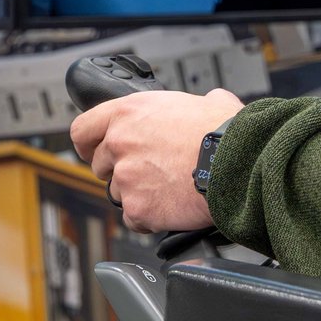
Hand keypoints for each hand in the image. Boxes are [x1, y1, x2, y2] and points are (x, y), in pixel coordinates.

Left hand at [71, 88, 242, 233]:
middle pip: (99, 165)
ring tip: (167, 189)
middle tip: (148, 172)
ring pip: (118, 193)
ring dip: (137, 194)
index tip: (93, 151)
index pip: (83, 129)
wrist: (236, 165)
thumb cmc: (225, 132)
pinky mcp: (138, 208)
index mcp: (130, 112)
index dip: (88, 143)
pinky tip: (170, 207)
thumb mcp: (206, 101)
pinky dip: (149, 217)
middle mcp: (120, 143)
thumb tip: (207, 104)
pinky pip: (134, 219)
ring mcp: (126, 178)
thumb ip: (188, 105)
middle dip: (120, 170)